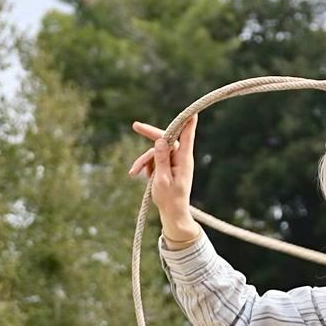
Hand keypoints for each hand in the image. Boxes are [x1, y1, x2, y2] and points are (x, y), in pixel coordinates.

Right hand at [128, 114, 199, 243]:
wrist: (172, 213)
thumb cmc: (170, 199)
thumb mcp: (162, 180)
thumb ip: (161, 160)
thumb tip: (161, 140)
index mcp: (183, 160)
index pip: (187, 137)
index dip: (188, 122)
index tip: (193, 112)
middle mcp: (180, 157)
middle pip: (166, 138)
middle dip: (150, 134)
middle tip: (135, 126)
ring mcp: (173, 161)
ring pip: (156, 151)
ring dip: (143, 161)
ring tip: (133, 173)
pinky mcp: (167, 165)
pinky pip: (154, 159)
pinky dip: (146, 166)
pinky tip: (138, 175)